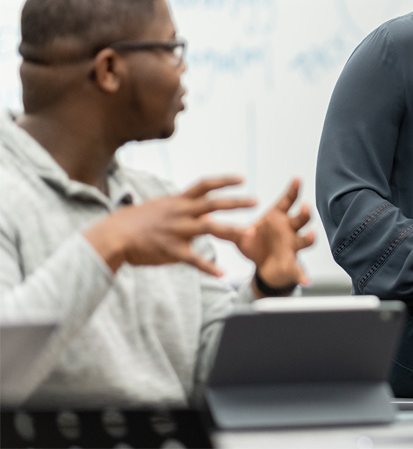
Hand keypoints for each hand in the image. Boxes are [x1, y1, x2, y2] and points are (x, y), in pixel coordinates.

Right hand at [84, 176, 255, 275]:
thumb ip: (183, 206)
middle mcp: (180, 213)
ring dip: (232, 231)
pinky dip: (209, 267)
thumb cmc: (137, 221)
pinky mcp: (172, 250)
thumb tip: (201, 206)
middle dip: (236, 202)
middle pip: (213, 204)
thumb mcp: (161, 206)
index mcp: (178, 201)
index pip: (204, 185)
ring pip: (210, 229)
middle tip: (256, 201)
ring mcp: (177, 231)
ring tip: (250, 233)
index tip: (242, 179)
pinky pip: (194, 260)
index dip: (224, 181)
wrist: (115, 235)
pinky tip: (222, 274)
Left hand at [224, 178, 314, 291]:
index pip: (288, 201)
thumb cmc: (254, 244)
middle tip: (304, 206)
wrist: (264, 265)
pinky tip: (306, 281)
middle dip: (304, 212)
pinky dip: (303, 276)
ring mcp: (293, 246)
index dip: (293, 190)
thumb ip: (224, 230)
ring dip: (310, 237)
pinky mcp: (292, 264)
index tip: (297, 178)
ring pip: (306, 239)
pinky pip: (299, 271)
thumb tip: (203, 219)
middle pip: (301, 218)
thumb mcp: (239, 236)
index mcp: (278, 218)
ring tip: (311, 235)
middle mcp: (290, 230)